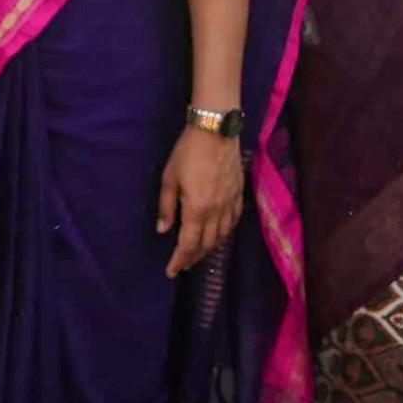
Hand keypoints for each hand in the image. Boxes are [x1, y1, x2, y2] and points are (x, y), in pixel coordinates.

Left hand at [158, 120, 241, 274]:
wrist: (216, 131)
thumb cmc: (187, 152)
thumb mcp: (169, 178)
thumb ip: (167, 206)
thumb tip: (163, 230)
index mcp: (197, 209)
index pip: (188, 244)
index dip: (179, 260)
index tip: (171, 272)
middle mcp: (217, 211)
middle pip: (206, 244)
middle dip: (193, 258)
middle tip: (183, 265)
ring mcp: (231, 203)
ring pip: (222, 236)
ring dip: (209, 248)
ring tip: (198, 254)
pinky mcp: (239, 194)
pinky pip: (233, 222)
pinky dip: (225, 233)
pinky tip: (219, 235)